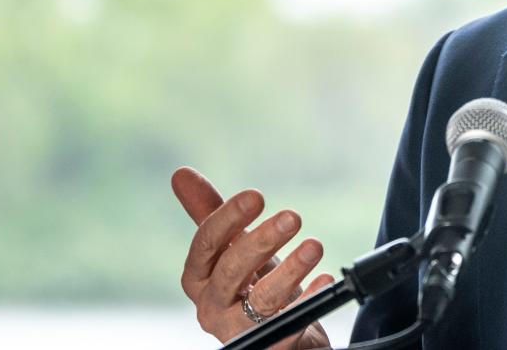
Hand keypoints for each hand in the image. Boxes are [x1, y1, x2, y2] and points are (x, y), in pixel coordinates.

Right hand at [172, 166, 334, 346]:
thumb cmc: (251, 286)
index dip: (229, 218)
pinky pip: (291, 323)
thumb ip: (210, 213)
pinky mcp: (271, 344)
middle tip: (292, 217)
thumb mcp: (232, 247)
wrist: (278, 336)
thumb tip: (180, 174)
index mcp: (198, 278)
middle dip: (262, 241)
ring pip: (262, 299)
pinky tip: (325, 280)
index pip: (206, 244)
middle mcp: (212, 307)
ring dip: (290, 270)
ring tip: (314, 246)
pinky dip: (310, 300)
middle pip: (232, 271)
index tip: (256, 196)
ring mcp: (240, 330)